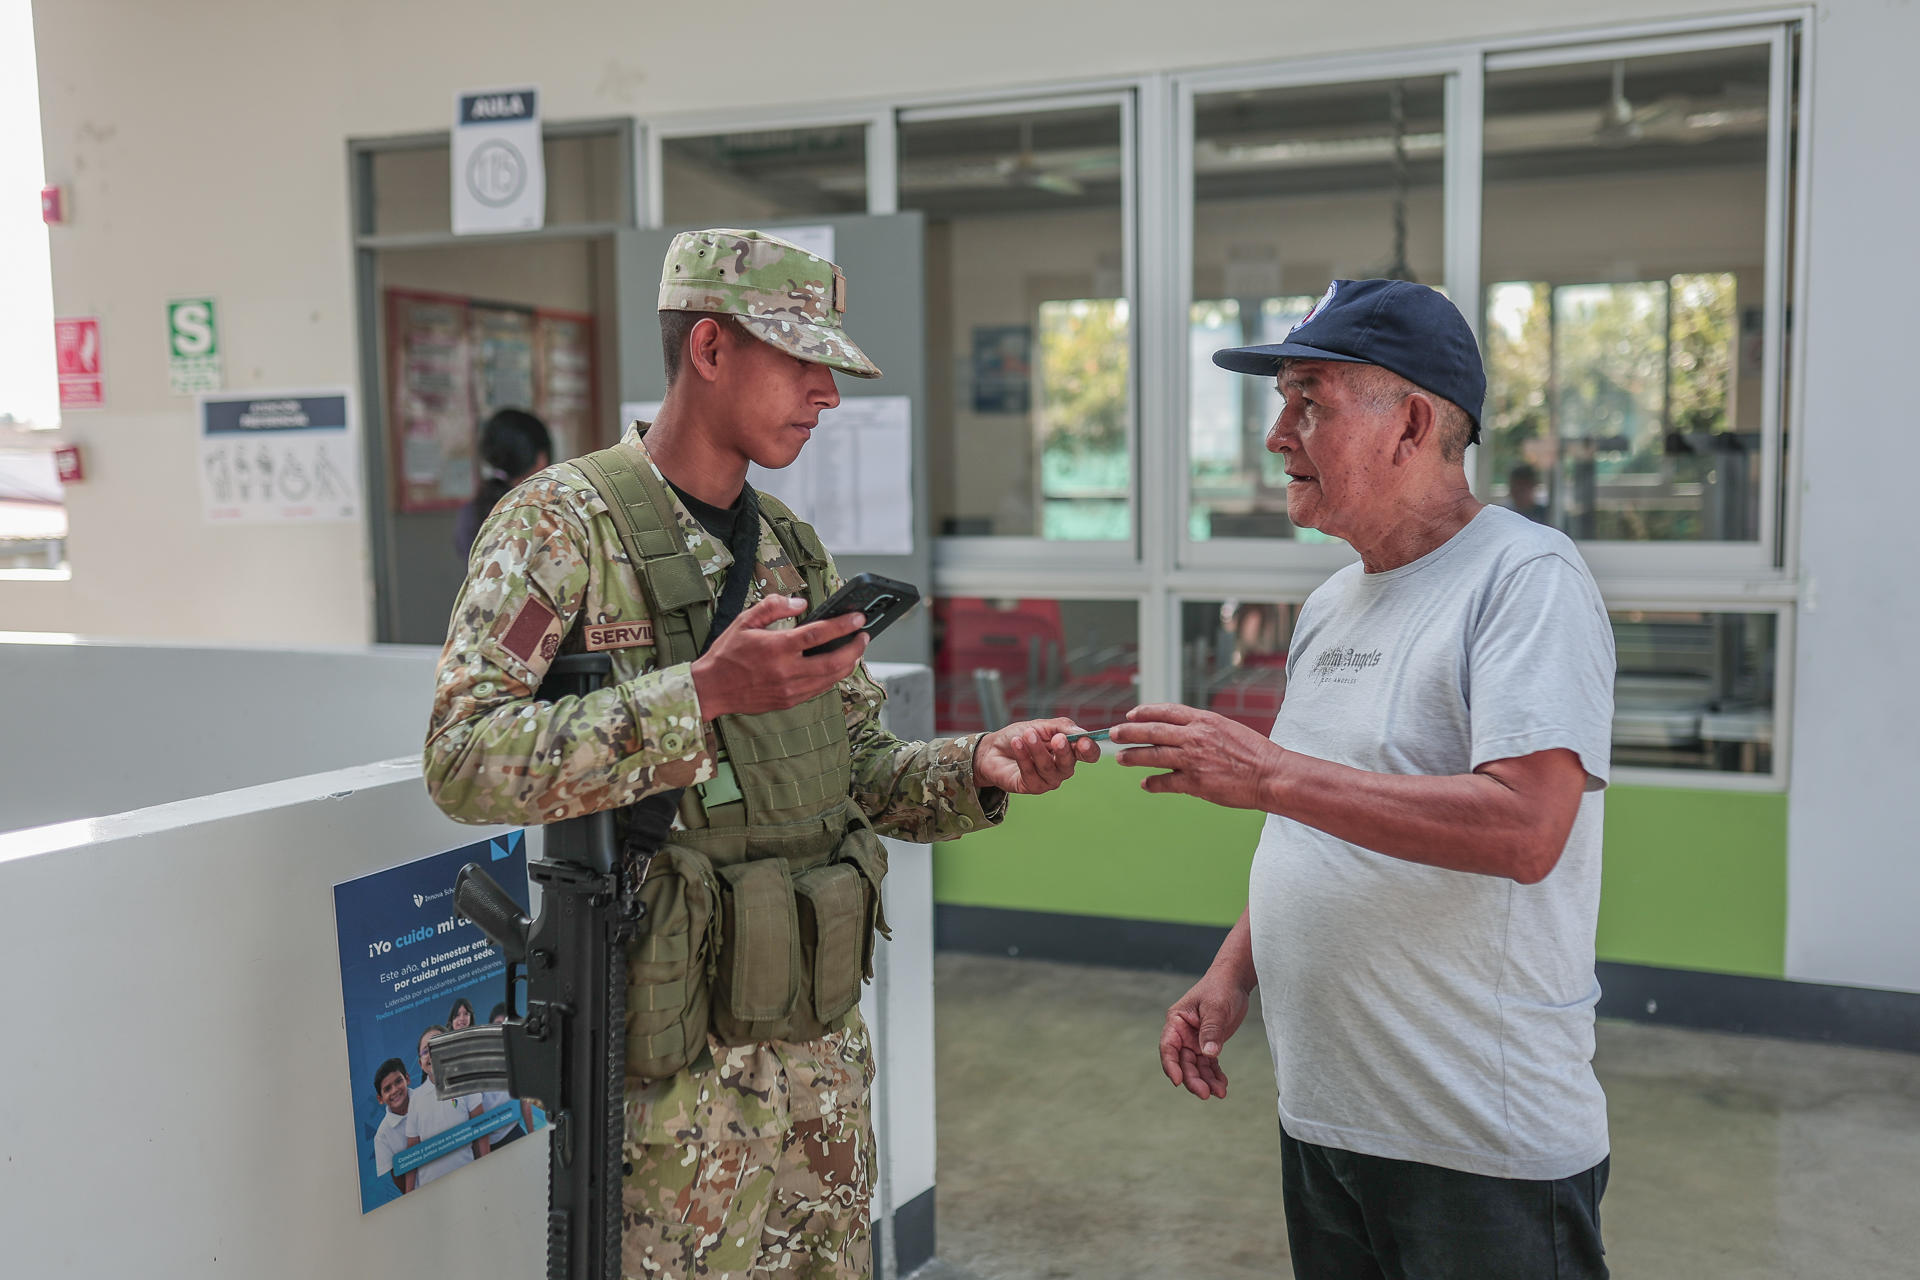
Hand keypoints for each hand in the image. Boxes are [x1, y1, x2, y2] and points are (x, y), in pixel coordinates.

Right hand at [690, 595, 867, 719]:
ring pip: (831, 678)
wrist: (711, 689)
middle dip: (855, 648)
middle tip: (864, 636)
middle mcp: (786, 671)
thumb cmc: (727, 653)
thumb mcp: (745, 621)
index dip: (843, 625)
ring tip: (855, 650)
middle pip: (834, 661)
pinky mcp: (789, 701)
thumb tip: (801, 603)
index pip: (818, 634)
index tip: (859, 617)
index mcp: (776, 648)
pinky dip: (832, 677)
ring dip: (848, 663)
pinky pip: (819, 689)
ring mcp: (790, 689)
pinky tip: (836, 665)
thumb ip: (773, 607)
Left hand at [972, 718, 1102, 794]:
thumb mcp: (1041, 725)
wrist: (993, 749)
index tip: (1083, 742)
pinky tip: (1016, 743)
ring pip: (1048, 768)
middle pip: (1069, 764)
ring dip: (1037, 750)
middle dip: (1063, 751)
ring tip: (1027, 734)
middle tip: (1057, 738)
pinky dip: (1023, 756)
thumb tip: (1082, 733)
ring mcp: (1048, 780)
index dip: (1090, 750)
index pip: (1089, 754)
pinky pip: (1030, 773)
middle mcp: (1062, 768)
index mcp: (1069, 751)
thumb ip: (1062, 727)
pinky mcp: (1031, 787)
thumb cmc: (1020, 736)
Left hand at [1110, 703, 1284, 809]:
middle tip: (1112, 733)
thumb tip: (1181, 732)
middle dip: (1129, 732)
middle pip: (1152, 731)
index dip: (1145, 712)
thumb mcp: (1227, 729)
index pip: (1167, 711)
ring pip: (1153, 756)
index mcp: (1204, 721)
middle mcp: (1195, 737)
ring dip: (1133, 757)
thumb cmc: (1254, 753)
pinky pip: (1166, 782)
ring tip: (1120, 758)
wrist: (1270, 775)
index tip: (1131, 714)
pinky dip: (1153, 783)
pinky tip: (1145, 784)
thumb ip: (1203, 729)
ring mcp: (1193, 760)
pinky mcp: (1195, 783)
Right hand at [1160, 968, 1251, 1099]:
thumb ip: (1211, 1030)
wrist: (1234, 981)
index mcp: (1176, 1021)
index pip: (1168, 1047)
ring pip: (1196, 1067)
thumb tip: (1209, 1053)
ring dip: (1206, 1081)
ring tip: (1220, 1092)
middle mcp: (1183, 1034)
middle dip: (1193, 1079)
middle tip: (1205, 1094)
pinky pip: (1209, 1065)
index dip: (1171, 1065)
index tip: (1178, 1081)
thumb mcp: (1216, 1008)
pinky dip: (1214, 1075)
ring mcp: (1195, 1041)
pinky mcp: (1209, 1044)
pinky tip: (1222, 1085)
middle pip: (1183, 1062)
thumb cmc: (1220, 987)